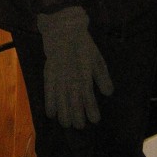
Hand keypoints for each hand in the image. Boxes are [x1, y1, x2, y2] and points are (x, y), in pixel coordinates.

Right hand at [36, 7, 113, 128]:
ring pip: (60, 99)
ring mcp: (58, 76)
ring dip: (63, 113)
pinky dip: (49, 102)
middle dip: (77, 115)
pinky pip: (48, 91)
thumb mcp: (97, 58)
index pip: (88, 95)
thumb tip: (108, 93)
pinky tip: (50, 114)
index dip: (91, 108)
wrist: (63, 29)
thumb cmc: (83, 45)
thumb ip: (102, 76)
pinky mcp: (48, 73)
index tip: (95, 120)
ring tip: (66, 124)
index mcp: (84, 74)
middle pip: (73, 101)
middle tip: (80, 126)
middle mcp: (71, 78)